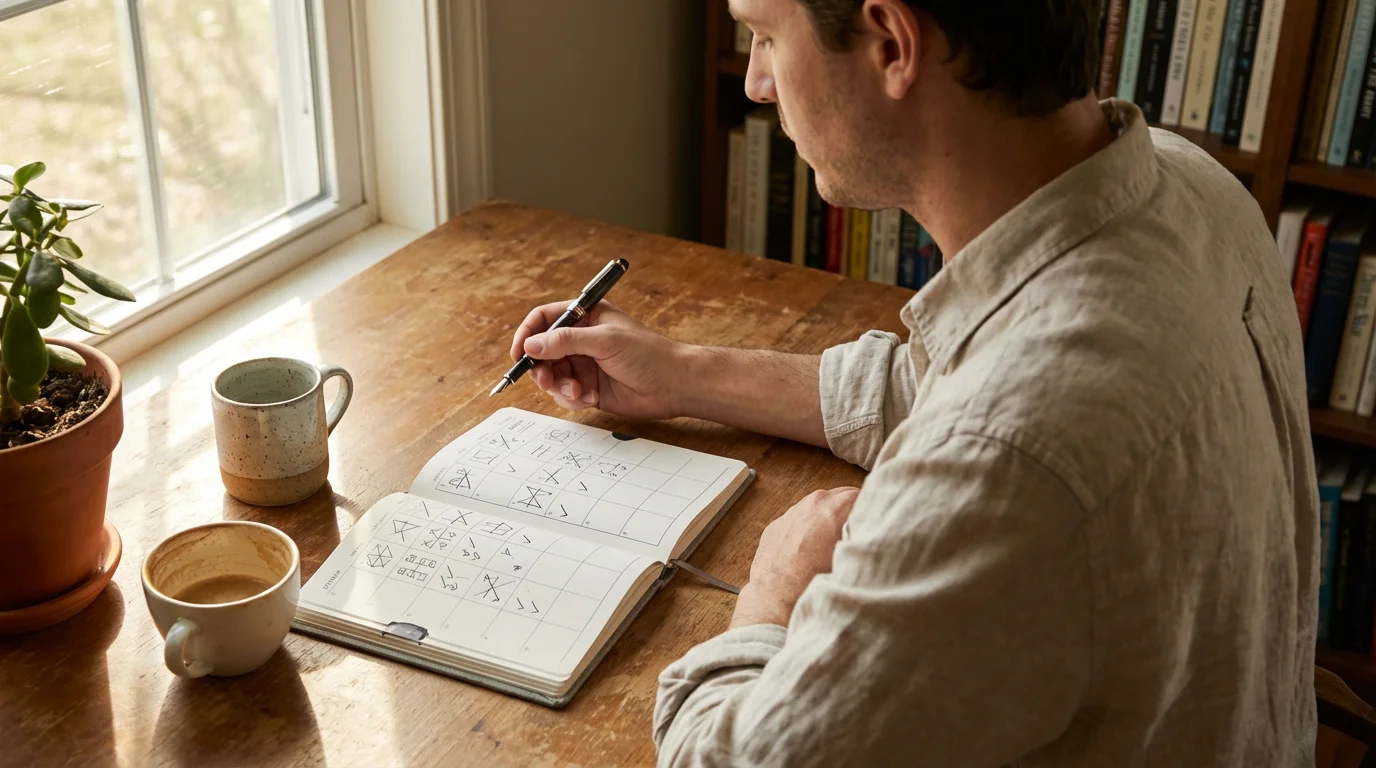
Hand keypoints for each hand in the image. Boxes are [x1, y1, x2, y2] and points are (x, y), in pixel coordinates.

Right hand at [511, 300, 687, 418]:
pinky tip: (592, 398)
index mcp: (586, 317)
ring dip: (559, 387)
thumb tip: (531, 345)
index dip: (528, 334)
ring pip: (551, 376)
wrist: (673, 385)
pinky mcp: (588, 387)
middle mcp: (581, 339)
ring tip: (578, 392)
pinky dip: (572, 399)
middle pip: (542, 351)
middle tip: (547, 380)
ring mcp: (583, 364)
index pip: (544, 319)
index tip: (519, 353)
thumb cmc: (647, 354)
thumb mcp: (604, 341)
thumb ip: (566, 341)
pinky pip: (565, 395)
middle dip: (542, 368)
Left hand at [731, 487, 859, 628]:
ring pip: (818, 508)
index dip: (871, 509)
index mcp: (834, 506)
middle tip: (856, 534)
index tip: (873, 523)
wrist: (776, 600)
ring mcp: (791, 512)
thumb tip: (875, 531)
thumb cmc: (814, 583)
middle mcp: (812, 503)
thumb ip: (865, 537)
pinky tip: (809, 552)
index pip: (864, 494)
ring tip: (832, 546)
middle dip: (850, 512)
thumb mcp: (852, 559)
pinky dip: (806, 530)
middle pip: (841, 497)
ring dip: (827, 520)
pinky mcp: (776, 525)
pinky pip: (798, 521)